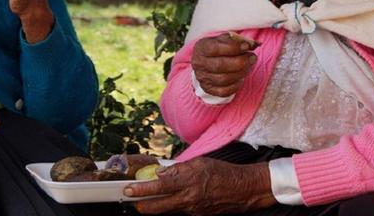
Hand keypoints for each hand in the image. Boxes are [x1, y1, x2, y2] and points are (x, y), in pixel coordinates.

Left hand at [124, 158, 274, 214]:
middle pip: (158, 206)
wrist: (243, 189)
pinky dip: (172, 206)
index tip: (129, 189)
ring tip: (147, 201)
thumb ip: (179, 168)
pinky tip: (169, 201)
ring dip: (155, 206)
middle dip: (142, 204)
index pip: (159, 186)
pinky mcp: (198, 215)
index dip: (142, 189)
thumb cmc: (223, 172)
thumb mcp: (200, 162)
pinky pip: (179, 211)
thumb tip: (162, 173)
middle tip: (131, 200)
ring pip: (167, 210)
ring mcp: (193, 210)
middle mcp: (189, 198)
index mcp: (189, 182)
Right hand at [190, 33, 258, 96]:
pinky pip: (224, 91)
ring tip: (249, 66)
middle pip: (220, 65)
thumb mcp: (225, 40)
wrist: (207, 61)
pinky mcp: (209, 89)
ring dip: (241, 73)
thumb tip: (255, 44)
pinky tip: (241, 77)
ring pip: (224, 79)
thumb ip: (238, 40)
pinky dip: (236, 85)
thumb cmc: (219, 48)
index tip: (247, 46)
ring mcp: (203, 78)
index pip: (215, 49)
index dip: (233, 48)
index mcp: (201, 48)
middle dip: (240, 62)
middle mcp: (199, 63)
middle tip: (252, 57)